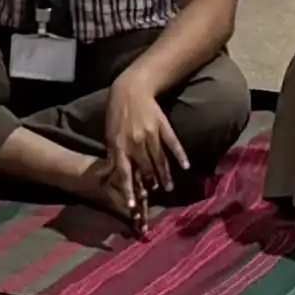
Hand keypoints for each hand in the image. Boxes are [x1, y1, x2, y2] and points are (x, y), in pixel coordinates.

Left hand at [97, 80, 184, 209]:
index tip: (132, 205)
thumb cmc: (116, 113)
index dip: (128, 189)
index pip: (124, 172)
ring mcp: (151, 134)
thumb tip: (109, 175)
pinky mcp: (163, 126)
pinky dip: (179, 155)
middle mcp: (136, 142)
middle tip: (153, 197)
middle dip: (148, 184)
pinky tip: (185, 166)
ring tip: (168, 188)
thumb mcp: (109, 134)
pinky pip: (172, 143)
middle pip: (144, 168)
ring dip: (163, 175)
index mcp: (120, 145)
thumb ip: (112, 155)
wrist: (131, 89)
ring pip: (159, 159)